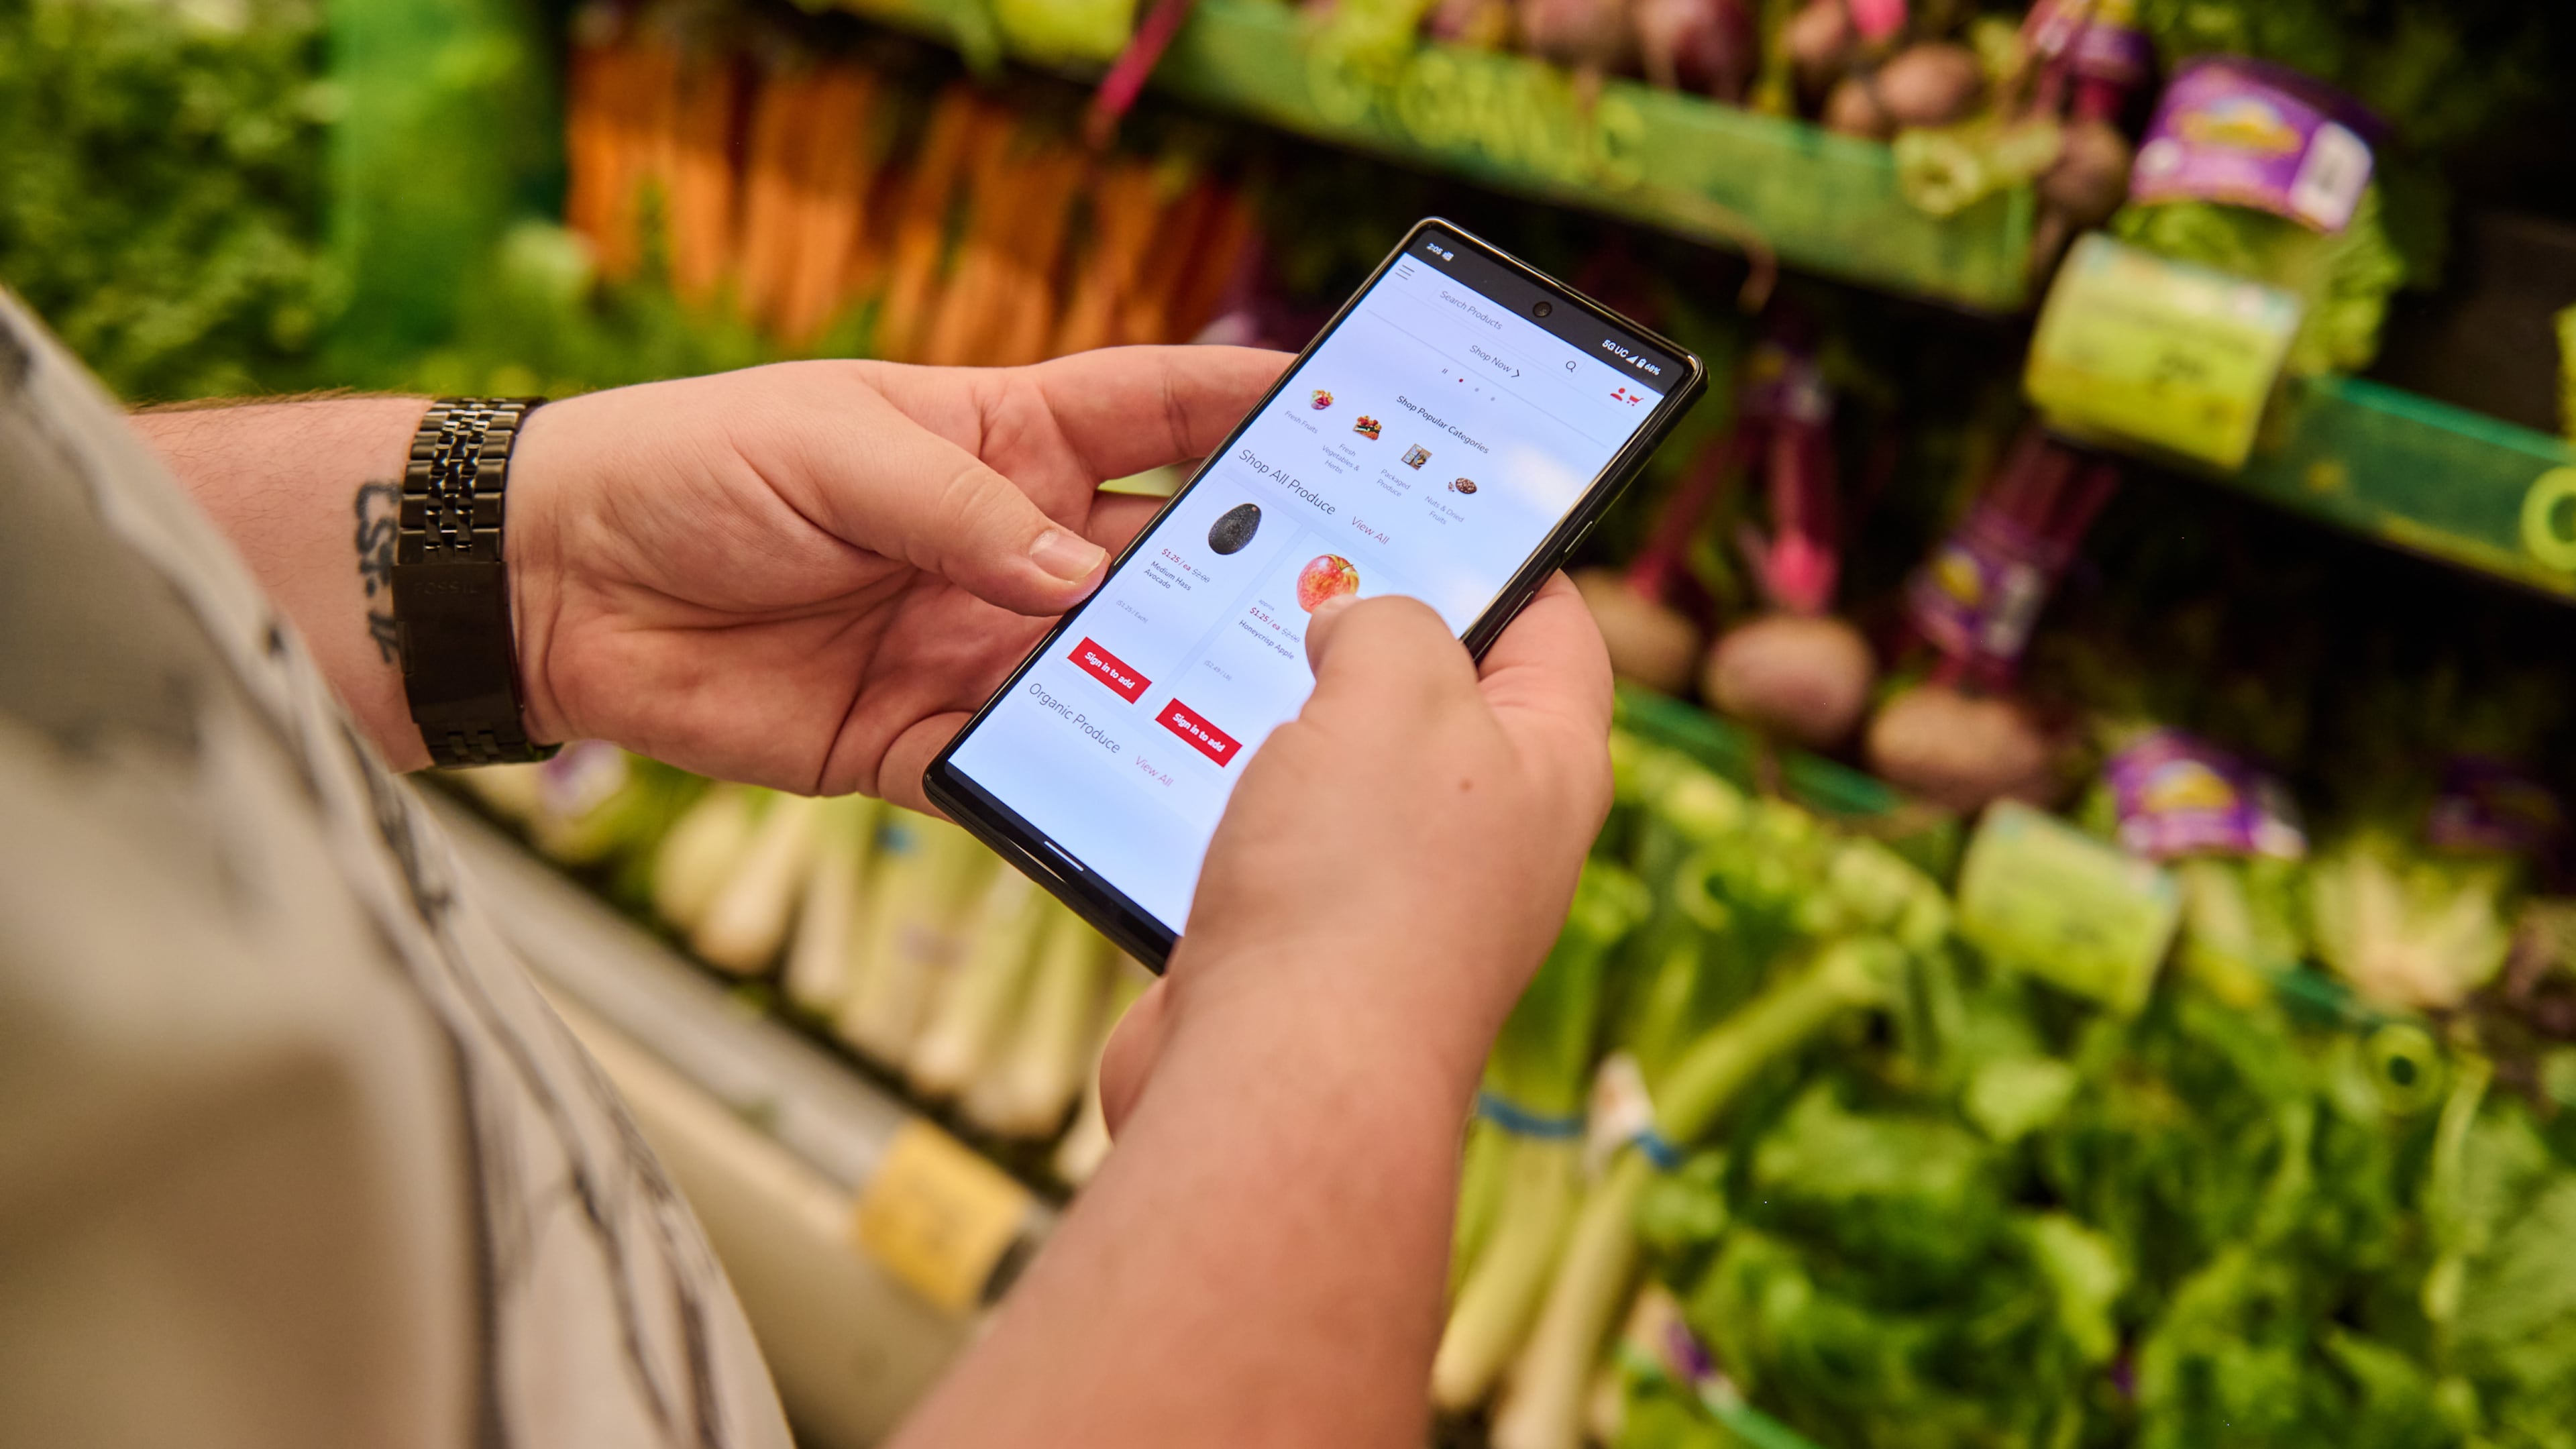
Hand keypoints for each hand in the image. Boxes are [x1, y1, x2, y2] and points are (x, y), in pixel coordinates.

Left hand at [504, 347, 1287, 803]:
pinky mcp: (926, 741)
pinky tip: (1148, 804)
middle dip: (1253, 572)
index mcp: (1005, 439)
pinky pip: (1026, 767)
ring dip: (1181, 692)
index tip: (1360, 412)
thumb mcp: (832, 449)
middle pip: (1166, 557)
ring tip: (1274, 720)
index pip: (1160, 411)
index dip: (1256, 406)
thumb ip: (963, 510)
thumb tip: (1084, 577)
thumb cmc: (689, 469)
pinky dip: (1081, 785)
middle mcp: (1012, 544)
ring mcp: (976, 646)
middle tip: (1346, 602)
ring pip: (1114, 673)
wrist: (558, 592)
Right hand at [1102, 575, 1616, 1128]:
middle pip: (1440, 700)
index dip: (1506, 552)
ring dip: (1280, 727)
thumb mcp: (1392, 689)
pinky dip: (1226, 808)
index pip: (1554, 628)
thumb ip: (1388, 621)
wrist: (1281, 1086)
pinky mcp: (1308, 953)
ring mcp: (1397, 902)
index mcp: (1548, 767)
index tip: (1444, 502)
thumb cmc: (1360, 889)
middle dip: (1367, 636)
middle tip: (1302, 573)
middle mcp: (1488, 839)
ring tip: (1223, 663)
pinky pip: (1271, 848)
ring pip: (1341, 775)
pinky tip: (1176, 773)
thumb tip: (1356, 622)